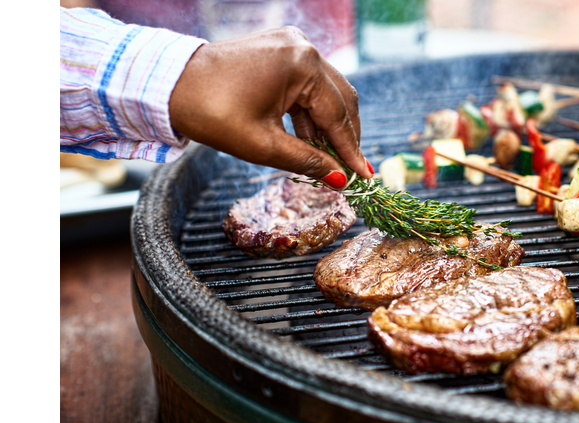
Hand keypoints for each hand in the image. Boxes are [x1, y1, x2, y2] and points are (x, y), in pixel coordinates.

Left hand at [168, 26, 372, 187]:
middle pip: (341, 98)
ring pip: (325, 92)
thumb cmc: (211, 112)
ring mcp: (291, 44)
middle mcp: (303, 47)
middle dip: (346, 136)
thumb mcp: (263, 145)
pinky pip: (307, 84)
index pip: (338, 114)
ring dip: (327, 126)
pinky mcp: (279, 49)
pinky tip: (309, 139)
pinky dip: (310, 112)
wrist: (170, 86)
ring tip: (328, 160)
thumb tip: (339, 179)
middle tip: (351, 170)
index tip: (365, 175)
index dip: (352, 150)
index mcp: (302, 65)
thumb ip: (307, 161)